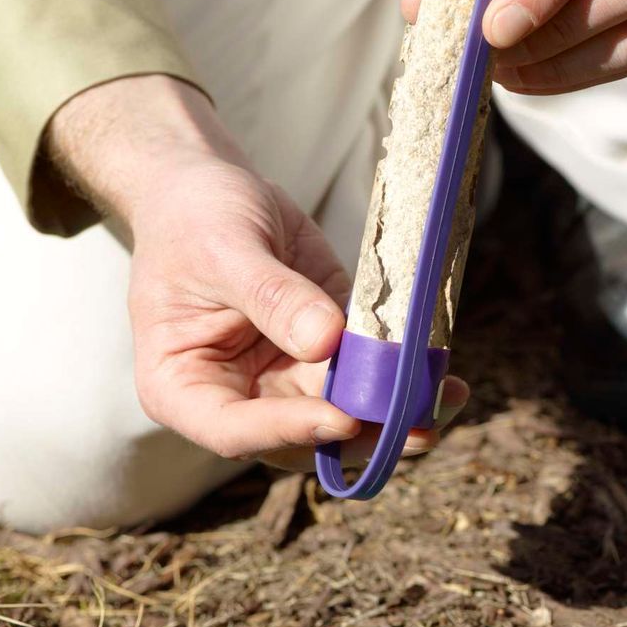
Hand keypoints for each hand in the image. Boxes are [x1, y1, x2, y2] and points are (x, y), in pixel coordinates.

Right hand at [47, 76, 465, 469]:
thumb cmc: (193, 218)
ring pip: (343, 417)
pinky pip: (365, 376)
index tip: (343, 418)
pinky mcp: (326, 355)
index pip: (233, 429)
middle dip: (362, 436)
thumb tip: (327, 342)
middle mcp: (237, 397)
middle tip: (419, 429)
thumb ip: (271, 296)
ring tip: (444, 399)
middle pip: (299, 438)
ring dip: (395, 415)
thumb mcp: (225, 249)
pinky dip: (402, 379)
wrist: (210, 188)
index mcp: (182, 387)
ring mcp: (284, 380)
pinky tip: (444, 375)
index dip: (289, 431)